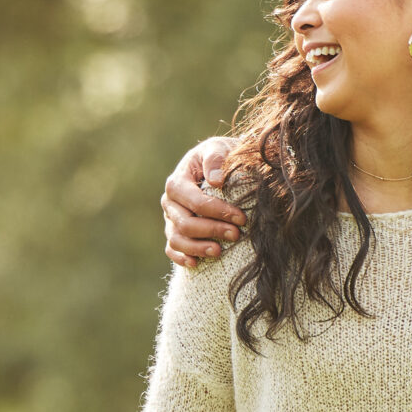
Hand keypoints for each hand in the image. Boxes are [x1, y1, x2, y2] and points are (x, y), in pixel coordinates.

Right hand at [163, 137, 243, 267]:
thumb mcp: (219, 148)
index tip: (241, 218)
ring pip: (177, 239)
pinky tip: (196, 263)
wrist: (220, 167)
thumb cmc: (221, 157)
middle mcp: (170, 202)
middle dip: (211, 230)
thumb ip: (216, 158)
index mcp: (178, 181)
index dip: (216, 211)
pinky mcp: (175, 232)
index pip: (194, 201)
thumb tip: (215, 180)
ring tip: (219, 251)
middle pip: (184, 223)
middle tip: (236, 235)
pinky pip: (172, 249)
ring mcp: (171, 219)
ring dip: (197, 248)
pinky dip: (181, 258)